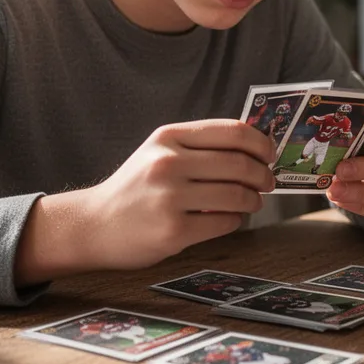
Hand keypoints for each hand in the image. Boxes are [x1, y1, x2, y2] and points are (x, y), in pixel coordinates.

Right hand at [81, 120, 275, 269]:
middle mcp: (168, 163)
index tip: (269, 153)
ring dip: (253, 200)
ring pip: (236, 195)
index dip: (260, 143)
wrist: (94, 224)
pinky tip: (231, 217)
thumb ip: (199, 145)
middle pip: (239, 164)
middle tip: (268, 181)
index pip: (232, 132)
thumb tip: (254, 144)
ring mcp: (169, 198)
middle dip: (263, 174)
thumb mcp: (159, 152)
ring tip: (252, 201)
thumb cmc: (135, 188)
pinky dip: (236, 220)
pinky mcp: (173, 231)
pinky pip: (224, 222)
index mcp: (168, 137)